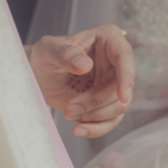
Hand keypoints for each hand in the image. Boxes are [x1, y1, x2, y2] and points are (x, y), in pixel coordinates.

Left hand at [28, 24, 133, 138]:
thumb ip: (64, 54)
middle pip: (121, 87)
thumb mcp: (47, 49)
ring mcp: (113, 83)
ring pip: (119, 106)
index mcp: (108, 38)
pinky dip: (97, 128)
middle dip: (97, 102)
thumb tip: (85, 65)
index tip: (123, 96)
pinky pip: (111, 120)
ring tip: (68, 113)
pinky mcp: (107, 102)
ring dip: (95, 115)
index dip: (127, 77)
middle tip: (69, 108)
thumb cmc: (45, 55)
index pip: (125, 57)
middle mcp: (116, 61)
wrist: (40, 75)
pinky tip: (79, 129)